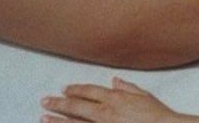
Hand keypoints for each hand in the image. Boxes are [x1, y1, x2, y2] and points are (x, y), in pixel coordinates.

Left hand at [41, 77, 184, 122]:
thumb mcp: (143, 95)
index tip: (64, 89)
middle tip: (44, 101)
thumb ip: (126, 87)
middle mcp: (105, 113)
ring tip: (43, 118)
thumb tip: (114, 80)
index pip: (89, 91)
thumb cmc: (155, 115)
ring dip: (57, 121)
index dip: (75, 89)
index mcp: (115, 98)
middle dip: (59, 104)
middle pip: (77, 107)